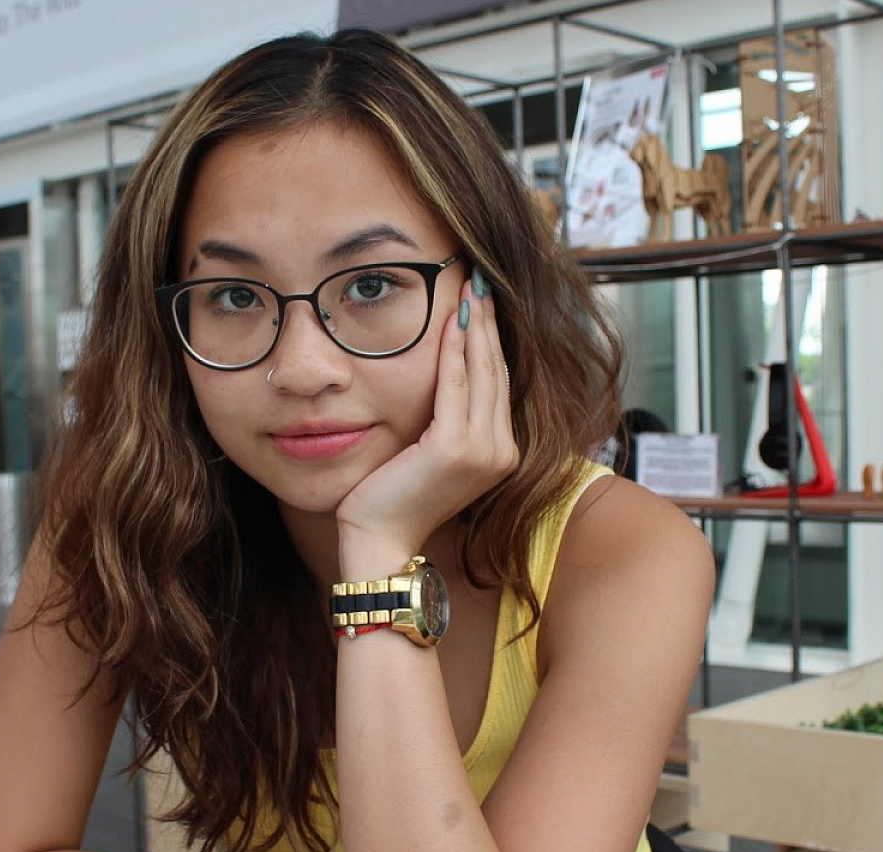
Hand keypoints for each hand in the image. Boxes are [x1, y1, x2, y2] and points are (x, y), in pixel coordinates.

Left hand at [335, 268, 516, 569]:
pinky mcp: (455, 448)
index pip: (497, 383)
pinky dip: (453, 350)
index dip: (492, 340)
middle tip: (480, 281)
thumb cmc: (395, 498)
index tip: (484, 303)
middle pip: (496, 371)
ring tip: (470, 290)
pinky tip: (449, 322)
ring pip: (482, 373)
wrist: (380, 539)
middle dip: (488, 323)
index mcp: (501, 453)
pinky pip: (456, 386)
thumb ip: (449, 421)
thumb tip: (444, 377)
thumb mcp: (432, 454)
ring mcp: (484, 451)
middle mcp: (502, 452)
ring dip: (475, 327)